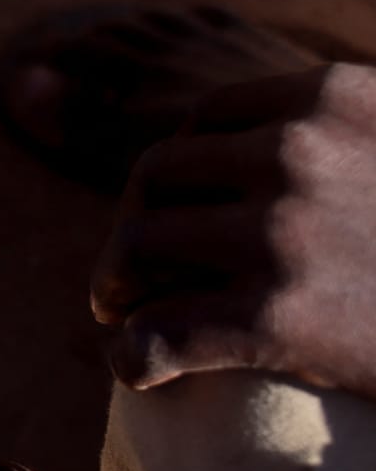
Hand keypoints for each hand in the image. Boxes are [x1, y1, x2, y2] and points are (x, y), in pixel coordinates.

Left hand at [91, 62, 375, 395]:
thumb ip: (360, 132)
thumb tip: (293, 135)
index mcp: (335, 99)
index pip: (209, 118)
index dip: (177, 168)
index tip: (172, 204)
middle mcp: (298, 151)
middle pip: (157, 176)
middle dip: (133, 224)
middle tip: (128, 271)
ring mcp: (282, 233)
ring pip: (142, 248)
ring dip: (119, 287)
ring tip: (123, 316)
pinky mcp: (276, 319)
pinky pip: (161, 332)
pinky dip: (135, 355)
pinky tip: (137, 371)